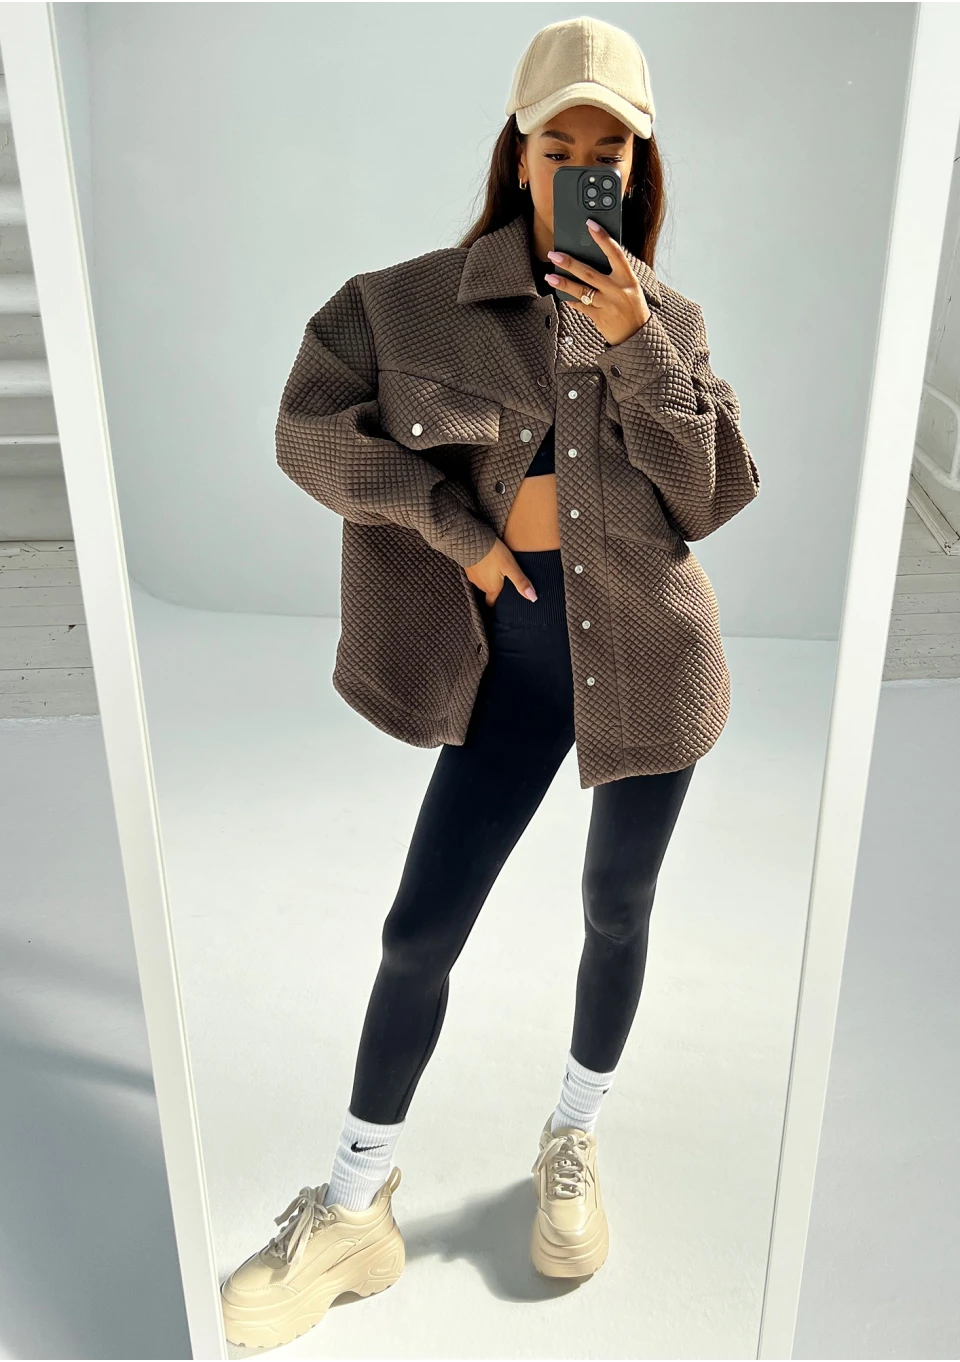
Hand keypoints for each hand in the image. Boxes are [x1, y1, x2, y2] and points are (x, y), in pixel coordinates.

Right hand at [465, 537, 537, 608]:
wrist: (470, 541)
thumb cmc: (493, 554)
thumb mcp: (510, 567)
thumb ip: (521, 582)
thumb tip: (533, 599)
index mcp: (492, 588)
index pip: (491, 603)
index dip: (496, 604)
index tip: (501, 605)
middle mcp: (480, 585)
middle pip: (488, 591)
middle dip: (494, 589)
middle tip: (503, 584)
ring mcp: (472, 576)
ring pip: (481, 582)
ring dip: (487, 579)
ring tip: (495, 572)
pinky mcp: (467, 566)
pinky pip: (475, 572)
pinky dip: (481, 570)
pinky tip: (485, 563)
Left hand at [545, 219, 651, 345]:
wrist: (636, 334)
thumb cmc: (632, 306)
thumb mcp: (630, 286)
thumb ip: (615, 273)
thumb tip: (591, 257)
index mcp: (628, 278)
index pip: (615, 253)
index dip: (603, 238)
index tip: (590, 224)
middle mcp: (617, 290)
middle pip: (589, 273)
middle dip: (570, 263)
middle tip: (554, 254)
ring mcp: (607, 304)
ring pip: (581, 291)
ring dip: (563, 283)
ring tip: (549, 276)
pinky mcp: (599, 317)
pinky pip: (581, 306)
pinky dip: (570, 300)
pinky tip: (560, 294)